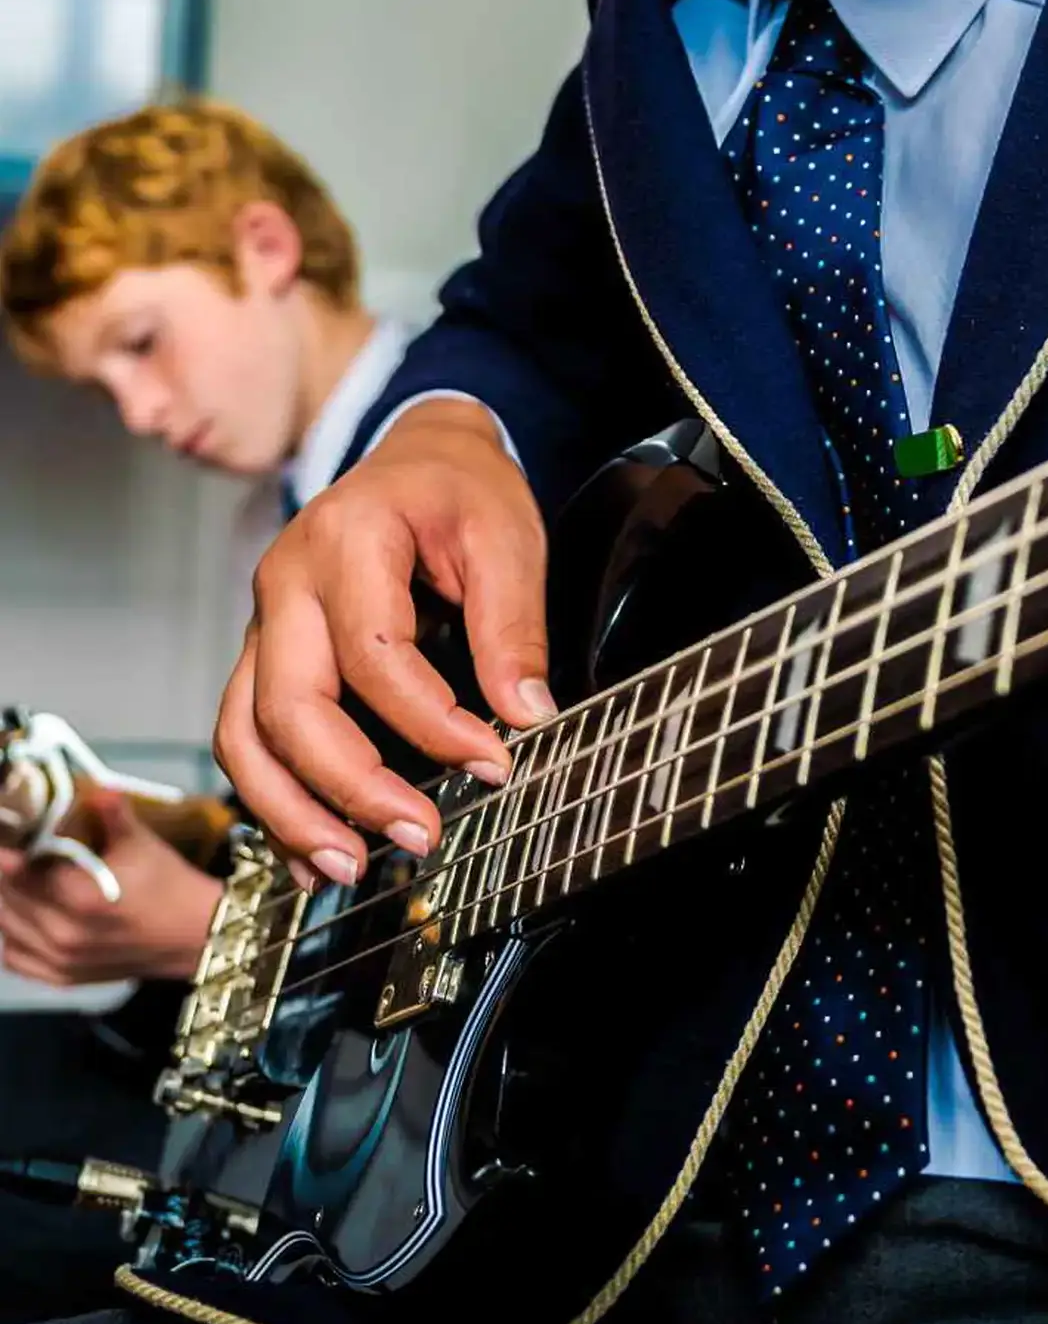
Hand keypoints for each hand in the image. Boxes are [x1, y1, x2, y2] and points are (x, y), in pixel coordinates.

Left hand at [0, 796, 220, 984]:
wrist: (194, 933)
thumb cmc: (168, 884)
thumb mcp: (142, 842)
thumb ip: (112, 813)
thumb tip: (97, 786)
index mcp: (79, 898)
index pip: (18, 874)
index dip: (5, 855)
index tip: (5, 834)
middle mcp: (62, 934)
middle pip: (7, 900)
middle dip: (5, 874)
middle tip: (12, 851)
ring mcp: (59, 961)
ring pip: (7, 928)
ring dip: (5, 901)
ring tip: (15, 878)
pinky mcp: (62, 978)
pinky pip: (15, 958)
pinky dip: (10, 935)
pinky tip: (20, 916)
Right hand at [213, 399, 550, 886]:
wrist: (417, 455)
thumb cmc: (459, 490)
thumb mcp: (506, 536)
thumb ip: (513, 626)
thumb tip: (526, 715)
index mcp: (347, 538)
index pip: (376, 653)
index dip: (433, 722)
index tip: (495, 762)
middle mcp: (286, 581)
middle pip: (292, 704)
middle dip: (351, 784)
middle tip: (419, 835)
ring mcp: (264, 621)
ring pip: (245, 732)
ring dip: (291, 811)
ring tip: (349, 868)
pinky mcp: (264, 654)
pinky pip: (245, 735)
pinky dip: (272, 799)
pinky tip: (315, 850)